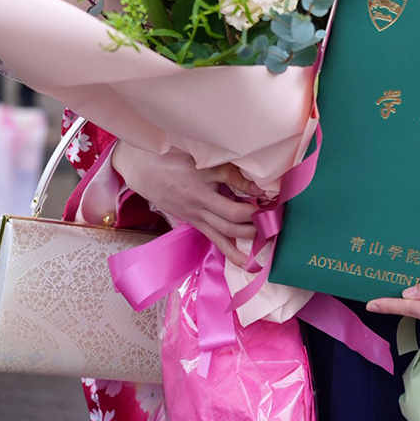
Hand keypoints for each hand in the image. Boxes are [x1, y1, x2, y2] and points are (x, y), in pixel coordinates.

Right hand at [112, 142, 257, 266]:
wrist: (145, 172)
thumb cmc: (173, 161)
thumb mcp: (199, 158)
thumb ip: (227, 169)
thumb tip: (254, 183)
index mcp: (201, 182)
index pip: (231, 185)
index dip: (253, 191)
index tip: (270, 193)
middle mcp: (199, 203)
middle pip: (231, 217)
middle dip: (255, 220)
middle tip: (274, 218)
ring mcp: (196, 215)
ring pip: (224, 232)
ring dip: (247, 238)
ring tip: (268, 242)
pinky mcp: (195, 222)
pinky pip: (214, 239)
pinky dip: (230, 251)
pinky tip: (245, 262)